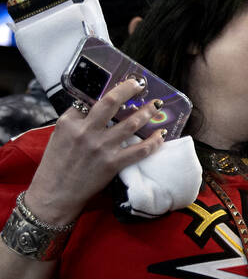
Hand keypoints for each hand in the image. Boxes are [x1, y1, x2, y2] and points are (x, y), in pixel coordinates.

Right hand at [25, 79, 166, 224]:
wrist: (55, 193)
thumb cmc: (56, 164)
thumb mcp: (59, 136)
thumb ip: (76, 121)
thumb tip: (96, 108)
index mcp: (70, 122)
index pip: (91, 100)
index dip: (108, 93)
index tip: (122, 85)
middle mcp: (86, 131)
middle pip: (111, 103)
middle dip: (129, 89)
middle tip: (141, 85)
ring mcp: (101, 147)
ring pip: (131, 124)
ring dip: (147, 112)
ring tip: (157, 106)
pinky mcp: (112, 163)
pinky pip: (140, 149)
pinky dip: (154, 141)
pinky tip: (161, 134)